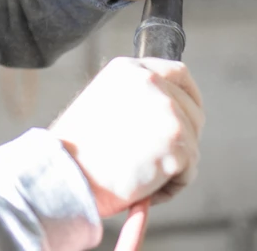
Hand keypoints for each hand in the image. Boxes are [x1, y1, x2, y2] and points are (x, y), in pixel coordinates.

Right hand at [50, 57, 203, 217]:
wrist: (63, 175)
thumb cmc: (75, 152)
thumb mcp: (102, 104)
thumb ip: (135, 99)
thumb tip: (164, 118)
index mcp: (129, 69)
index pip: (178, 73)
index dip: (188, 97)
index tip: (187, 116)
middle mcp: (150, 82)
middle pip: (192, 109)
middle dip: (183, 138)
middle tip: (158, 160)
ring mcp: (167, 110)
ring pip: (191, 143)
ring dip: (172, 166)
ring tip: (138, 175)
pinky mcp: (176, 141)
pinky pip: (188, 171)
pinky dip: (170, 186)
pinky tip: (143, 187)